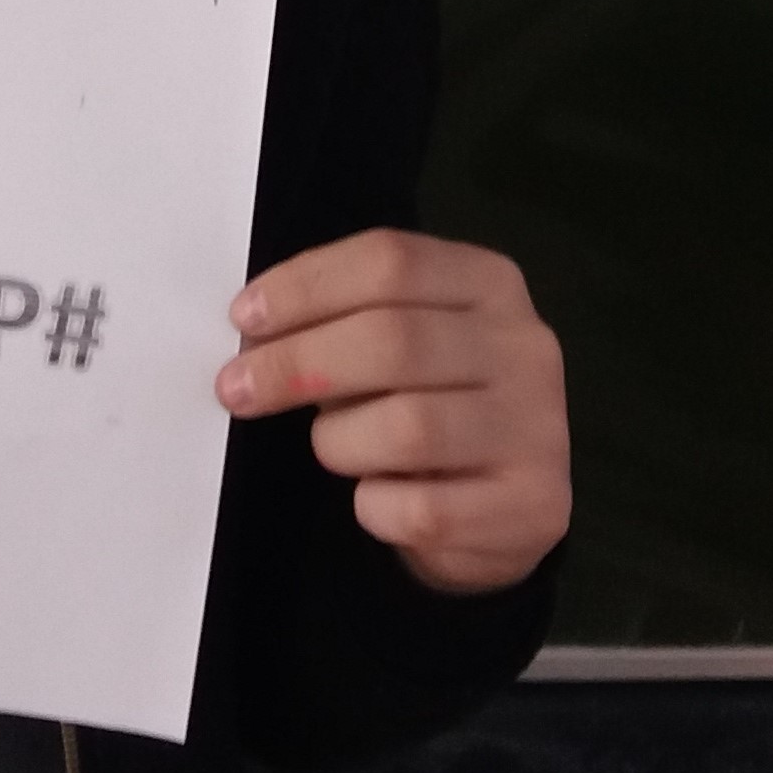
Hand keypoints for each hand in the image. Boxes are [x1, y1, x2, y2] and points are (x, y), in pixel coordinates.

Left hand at [217, 230, 569, 593]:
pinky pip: (421, 510)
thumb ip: (343, 322)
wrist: (504, 509)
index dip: (306, 286)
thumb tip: (255, 331)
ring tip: (330, 446)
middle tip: (235, 388)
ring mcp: (537, 429)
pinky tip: (375, 499)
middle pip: (395, 338)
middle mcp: (525, 348)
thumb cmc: (430, 404)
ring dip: (339, 441)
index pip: (391, 261)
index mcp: (491, 283)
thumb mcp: (401, 340)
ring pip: (407, 428)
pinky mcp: (532, 506)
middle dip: (298, 362)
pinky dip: (374, 507)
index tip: (244, 318)